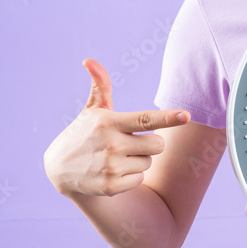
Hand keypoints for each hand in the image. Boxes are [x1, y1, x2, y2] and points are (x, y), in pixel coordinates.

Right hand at [43, 58, 189, 197]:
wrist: (58, 169)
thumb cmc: (84, 134)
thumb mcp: (92, 111)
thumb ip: (100, 86)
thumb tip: (90, 61)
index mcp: (109, 122)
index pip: (144, 119)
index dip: (167, 117)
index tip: (186, 115)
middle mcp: (111, 144)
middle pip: (158, 144)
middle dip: (149, 144)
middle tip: (129, 143)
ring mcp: (110, 167)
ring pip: (148, 162)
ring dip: (138, 160)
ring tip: (115, 158)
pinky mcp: (110, 187)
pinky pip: (139, 179)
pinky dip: (130, 177)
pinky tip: (112, 172)